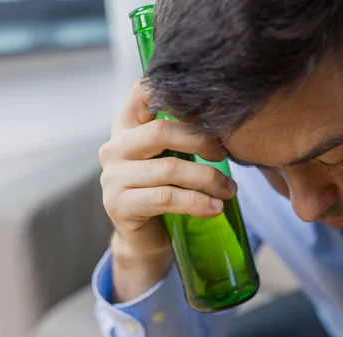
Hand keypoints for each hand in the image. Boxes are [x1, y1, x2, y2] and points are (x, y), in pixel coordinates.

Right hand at [99, 81, 236, 299]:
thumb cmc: (164, 189)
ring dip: (208, 179)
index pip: (142, 93)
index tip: (207, 107)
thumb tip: (227, 120)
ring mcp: (113, 177)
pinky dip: (197, 203)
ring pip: (169, 169)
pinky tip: (215, 207)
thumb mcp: (171, 156)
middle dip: (201, 142)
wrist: (145, 236)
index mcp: (126, 127)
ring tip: (229, 190)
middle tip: (225, 155)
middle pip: (161, 132)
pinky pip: (166, 198)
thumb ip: (184, 135)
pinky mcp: (119, 205)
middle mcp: (114, 147)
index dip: (173, 93)